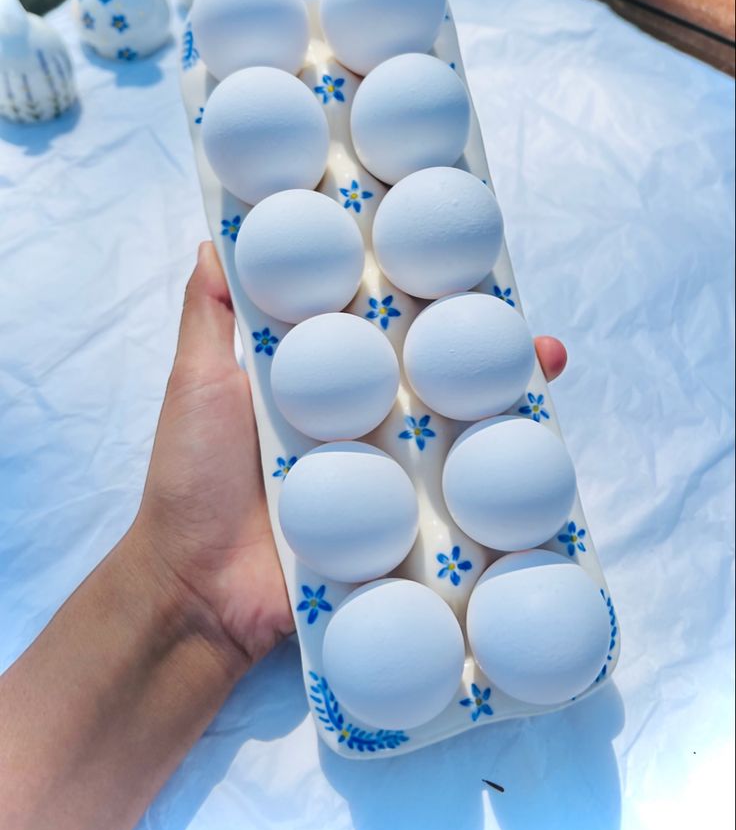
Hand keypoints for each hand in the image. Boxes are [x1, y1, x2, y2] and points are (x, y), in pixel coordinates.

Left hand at [134, 243, 567, 670]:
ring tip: (543, 362)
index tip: (449, 250)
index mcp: (317, 381)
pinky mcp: (400, 523)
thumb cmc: (192, 480)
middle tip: (517, 311)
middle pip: (428, 370)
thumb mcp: (196, 383)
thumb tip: (219, 237)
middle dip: (476, 339)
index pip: (376, 324)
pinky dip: (498, 476)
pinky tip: (535, 448)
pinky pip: (456, 494)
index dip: (412, 289)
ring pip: (455, 426)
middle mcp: (358, 420)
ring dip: (502, 396)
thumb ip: (211, 314)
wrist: (200, 591)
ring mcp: (383, 472)